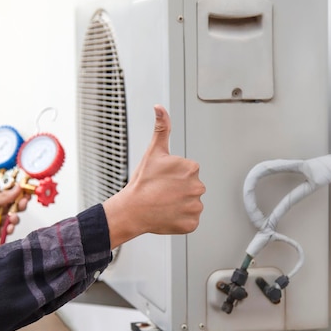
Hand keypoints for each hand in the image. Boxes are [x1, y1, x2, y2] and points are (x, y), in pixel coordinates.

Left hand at [0, 185, 29, 253]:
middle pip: (16, 206)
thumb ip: (4, 197)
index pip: (13, 194)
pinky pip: (7, 230)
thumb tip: (19, 188)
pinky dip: (9, 229)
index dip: (21, 194)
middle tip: (22, 204)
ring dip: (15, 218)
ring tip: (12, 218)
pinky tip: (8, 228)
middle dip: (21, 205)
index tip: (28, 193)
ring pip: (13, 219)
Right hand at [103, 105, 204, 247]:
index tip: (162, 179)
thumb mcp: (153, 151)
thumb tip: (159, 107)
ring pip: (191, 204)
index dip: (173, 176)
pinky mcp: (192, 223)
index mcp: (192, 168)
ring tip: (163, 203)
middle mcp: (198, 187)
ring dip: (179, 204)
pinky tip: (167, 214)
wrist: (132, 210)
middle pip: (191, 188)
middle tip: (161, 192)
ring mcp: (196, 207)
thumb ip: (162, 127)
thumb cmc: (142, 182)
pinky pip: (190, 220)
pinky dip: (180, 219)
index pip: (188, 172)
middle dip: (178, 190)